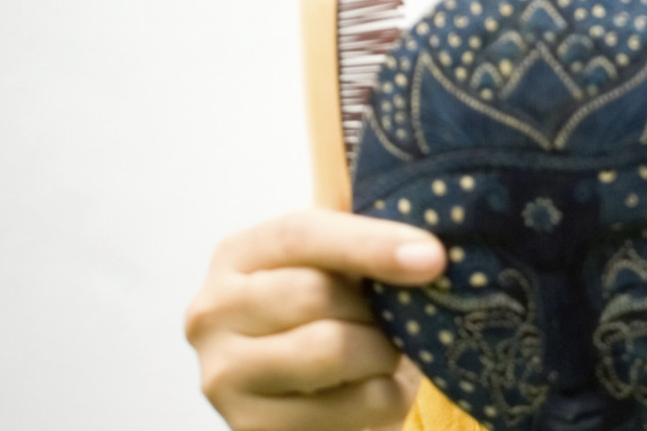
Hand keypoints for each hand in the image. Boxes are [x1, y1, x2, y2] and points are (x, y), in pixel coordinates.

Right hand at [184, 208, 442, 430]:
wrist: (314, 396)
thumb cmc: (333, 318)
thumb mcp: (338, 270)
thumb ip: (365, 245)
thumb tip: (427, 253)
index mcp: (237, 255)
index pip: (301, 234)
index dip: (371, 243)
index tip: (433, 258)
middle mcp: (213, 311)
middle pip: (315, 293)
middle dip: (374, 309)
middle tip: (395, 322)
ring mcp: (223, 374)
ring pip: (330, 350)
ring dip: (381, 354)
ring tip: (384, 355)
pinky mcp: (249, 426)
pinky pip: (342, 407)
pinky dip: (380, 399)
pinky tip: (371, 391)